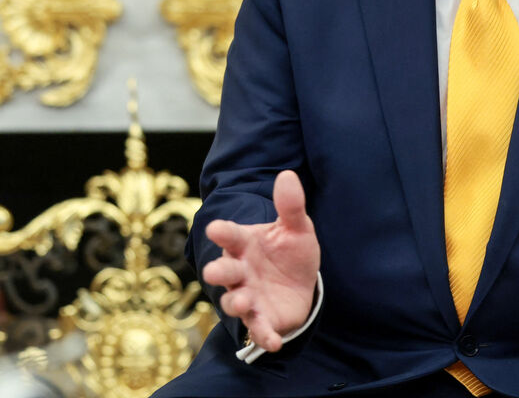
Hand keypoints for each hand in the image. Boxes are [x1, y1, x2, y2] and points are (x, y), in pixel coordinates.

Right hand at [202, 170, 320, 351]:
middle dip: (218, 271)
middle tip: (216, 271)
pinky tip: (273, 342)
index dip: (222, 232)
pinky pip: (259, 329)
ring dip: (236, 302)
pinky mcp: (262, 319)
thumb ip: (291, 206)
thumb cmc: (291, 252)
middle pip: (223, 271)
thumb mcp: (297, 229)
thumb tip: (288, 175)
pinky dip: (263, 336)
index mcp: (245, 244)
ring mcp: (249, 296)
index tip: (215, 228)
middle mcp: (240, 271)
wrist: (303, 285)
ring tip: (243, 301)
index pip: (230, 236)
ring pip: (234, 301)